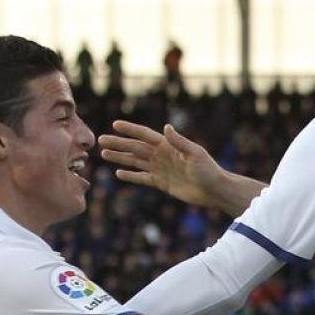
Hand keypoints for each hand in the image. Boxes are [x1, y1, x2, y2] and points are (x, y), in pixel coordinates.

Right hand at [98, 121, 224, 207]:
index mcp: (168, 145)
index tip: (114, 124)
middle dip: (118, 143)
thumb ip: (179, 141)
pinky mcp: (161, 183)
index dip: (130, 129)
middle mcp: (161, 155)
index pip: (144, 135)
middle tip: (100, 140)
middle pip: (135, 147)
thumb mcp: (194, 154)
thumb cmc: (208, 170)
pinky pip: (142, 178)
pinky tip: (118, 173)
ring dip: (120, 158)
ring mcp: (160, 169)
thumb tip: (165, 128)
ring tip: (104, 154)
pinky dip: (131, 176)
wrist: (214, 190)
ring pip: (135, 161)